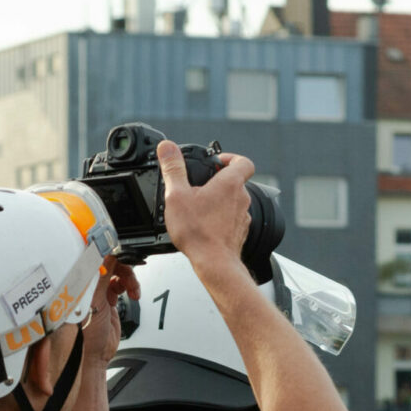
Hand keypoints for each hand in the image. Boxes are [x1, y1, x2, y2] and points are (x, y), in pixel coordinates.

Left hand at [79, 256, 138, 365]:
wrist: (96, 353)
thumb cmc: (87, 333)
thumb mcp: (95, 300)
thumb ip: (102, 277)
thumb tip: (107, 255)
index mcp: (80, 281)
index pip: (94, 256)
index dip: (107, 251)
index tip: (120, 251)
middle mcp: (88, 283)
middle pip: (109, 262)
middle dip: (123, 267)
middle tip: (131, 273)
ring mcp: (99, 291)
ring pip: (118, 272)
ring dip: (129, 278)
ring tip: (133, 290)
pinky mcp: (108, 298)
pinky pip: (121, 284)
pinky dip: (130, 286)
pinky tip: (132, 294)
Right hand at [157, 140, 251, 268]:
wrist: (214, 264)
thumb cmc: (198, 232)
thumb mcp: (177, 195)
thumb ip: (173, 168)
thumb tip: (167, 147)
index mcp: (230, 183)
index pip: (243, 161)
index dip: (230, 158)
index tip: (216, 161)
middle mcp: (242, 198)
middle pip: (235, 181)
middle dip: (218, 181)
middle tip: (199, 186)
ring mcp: (243, 217)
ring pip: (234, 201)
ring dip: (219, 201)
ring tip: (199, 208)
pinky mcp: (240, 232)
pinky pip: (232, 219)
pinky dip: (221, 219)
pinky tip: (205, 226)